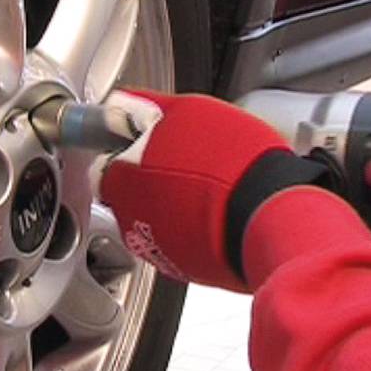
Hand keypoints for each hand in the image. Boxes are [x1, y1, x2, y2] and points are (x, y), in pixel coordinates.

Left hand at [97, 89, 325, 291]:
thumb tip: (124, 103)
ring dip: (171, 202)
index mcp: (122, 179)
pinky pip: (178, 241)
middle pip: (128, 193)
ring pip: (154, 218)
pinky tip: (214, 213)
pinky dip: (191, 227)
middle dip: (148, 176)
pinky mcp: (183, 268)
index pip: (104, 164)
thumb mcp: (187, 112)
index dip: (124, 148)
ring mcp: (156, 247)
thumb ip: (145, 108)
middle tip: (183, 160)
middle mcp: (130, 218)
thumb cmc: (231, 166)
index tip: (142, 141)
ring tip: (204, 188)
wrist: (267, 217)